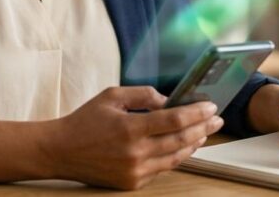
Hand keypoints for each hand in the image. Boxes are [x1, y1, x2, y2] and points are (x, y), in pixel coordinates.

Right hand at [47, 86, 223, 189]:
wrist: (61, 151)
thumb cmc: (85, 120)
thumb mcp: (112, 96)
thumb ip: (143, 95)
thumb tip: (169, 100)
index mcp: (130, 128)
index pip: (174, 120)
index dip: (196, 113)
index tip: (211, 106)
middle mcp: (135, 153)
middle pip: (181, 140)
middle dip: (203, 128)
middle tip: (217, 119)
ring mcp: (135, 171)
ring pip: (175, 158)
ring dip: (193, 144)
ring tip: (204, 132)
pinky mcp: (132, 182)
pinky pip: (161, 168)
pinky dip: (175, 156)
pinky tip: (183, 146)